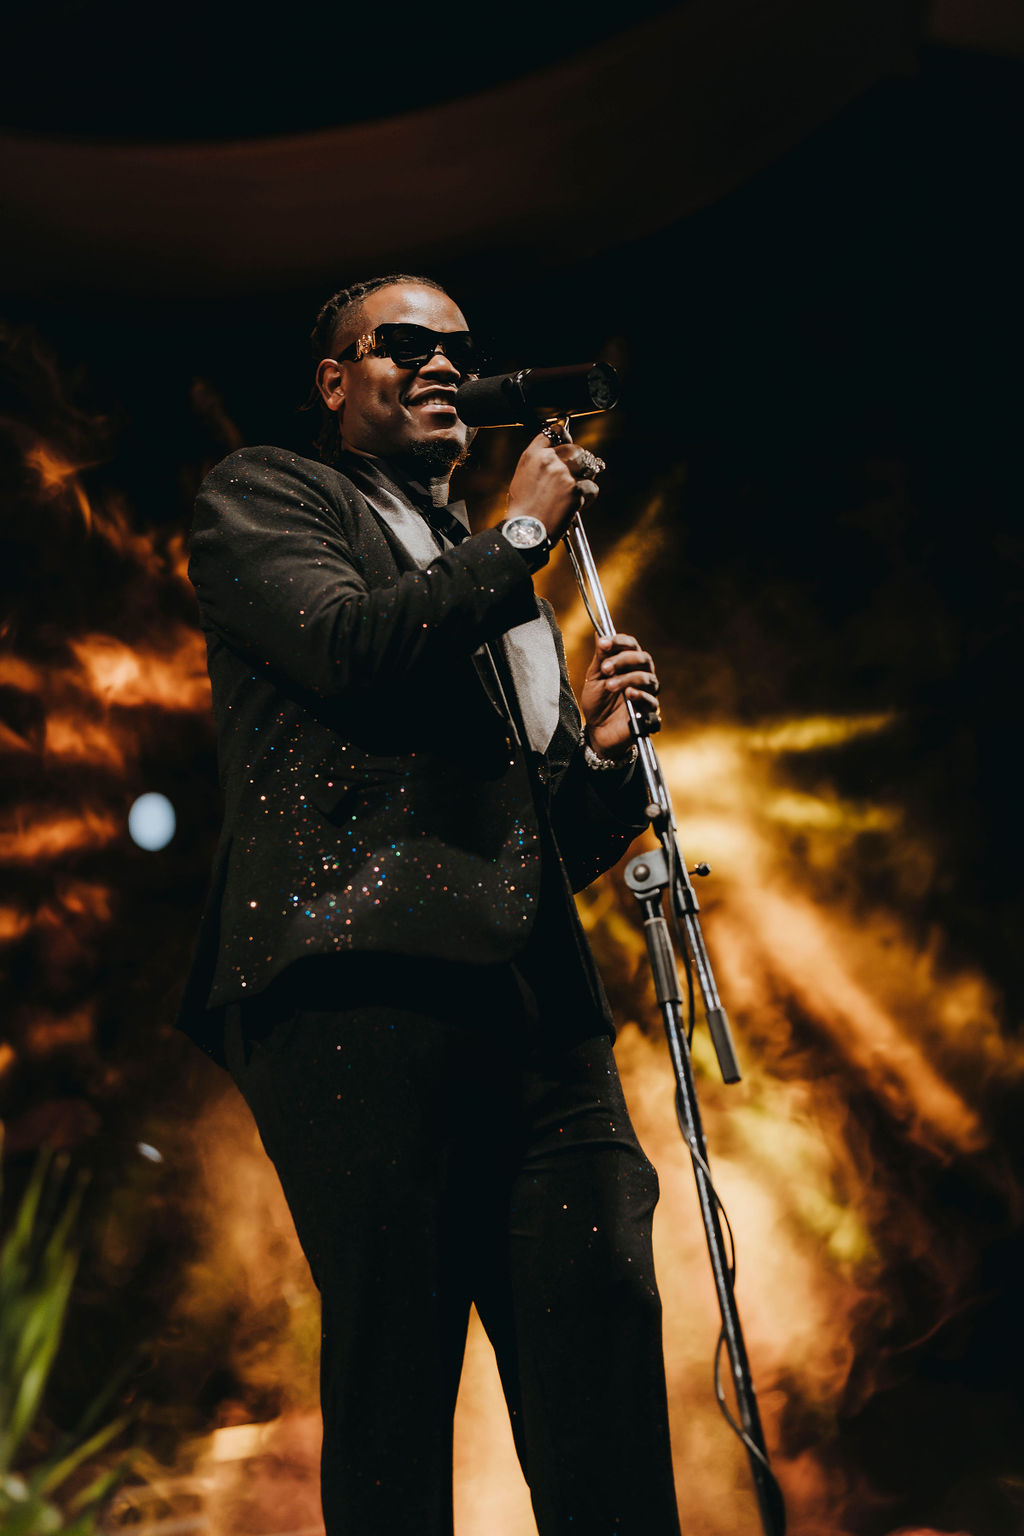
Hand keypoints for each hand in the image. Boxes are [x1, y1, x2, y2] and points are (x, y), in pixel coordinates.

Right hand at [505, 429, 603, 542]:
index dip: (564, 436)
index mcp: (533, 456)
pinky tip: (578, 505)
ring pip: (588, 466)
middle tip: (579, 473)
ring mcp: (564, 474)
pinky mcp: (576, 489)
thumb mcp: (522, 478)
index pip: (553, 432)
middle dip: (580, 461)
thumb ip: (538, 464)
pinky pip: (592, 487)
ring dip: (587, 477)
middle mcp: (549, 460)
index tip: (569, 442)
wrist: (525, 531)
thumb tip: (555, 459)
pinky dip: (588, 497)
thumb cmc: (522, 511)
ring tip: (577, 491)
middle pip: (575, 449)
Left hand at [580, 632, 661, 759]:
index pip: (632, 646)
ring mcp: (647, 693)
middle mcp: (642, 675)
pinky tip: (628, 694)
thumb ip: (600, 658)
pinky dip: (640, 695)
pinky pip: (651, 700)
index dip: (620, 642)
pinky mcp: (649, 712)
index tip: (604, 643)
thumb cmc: (597, 702)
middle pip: (643, 659)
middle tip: (605, 668)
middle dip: (623, 660)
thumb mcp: (594, 678)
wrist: (597, 731)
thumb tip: (599, 633)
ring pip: (647, 678)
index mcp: (629, 664)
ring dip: (627, 678)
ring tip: (609, 686)